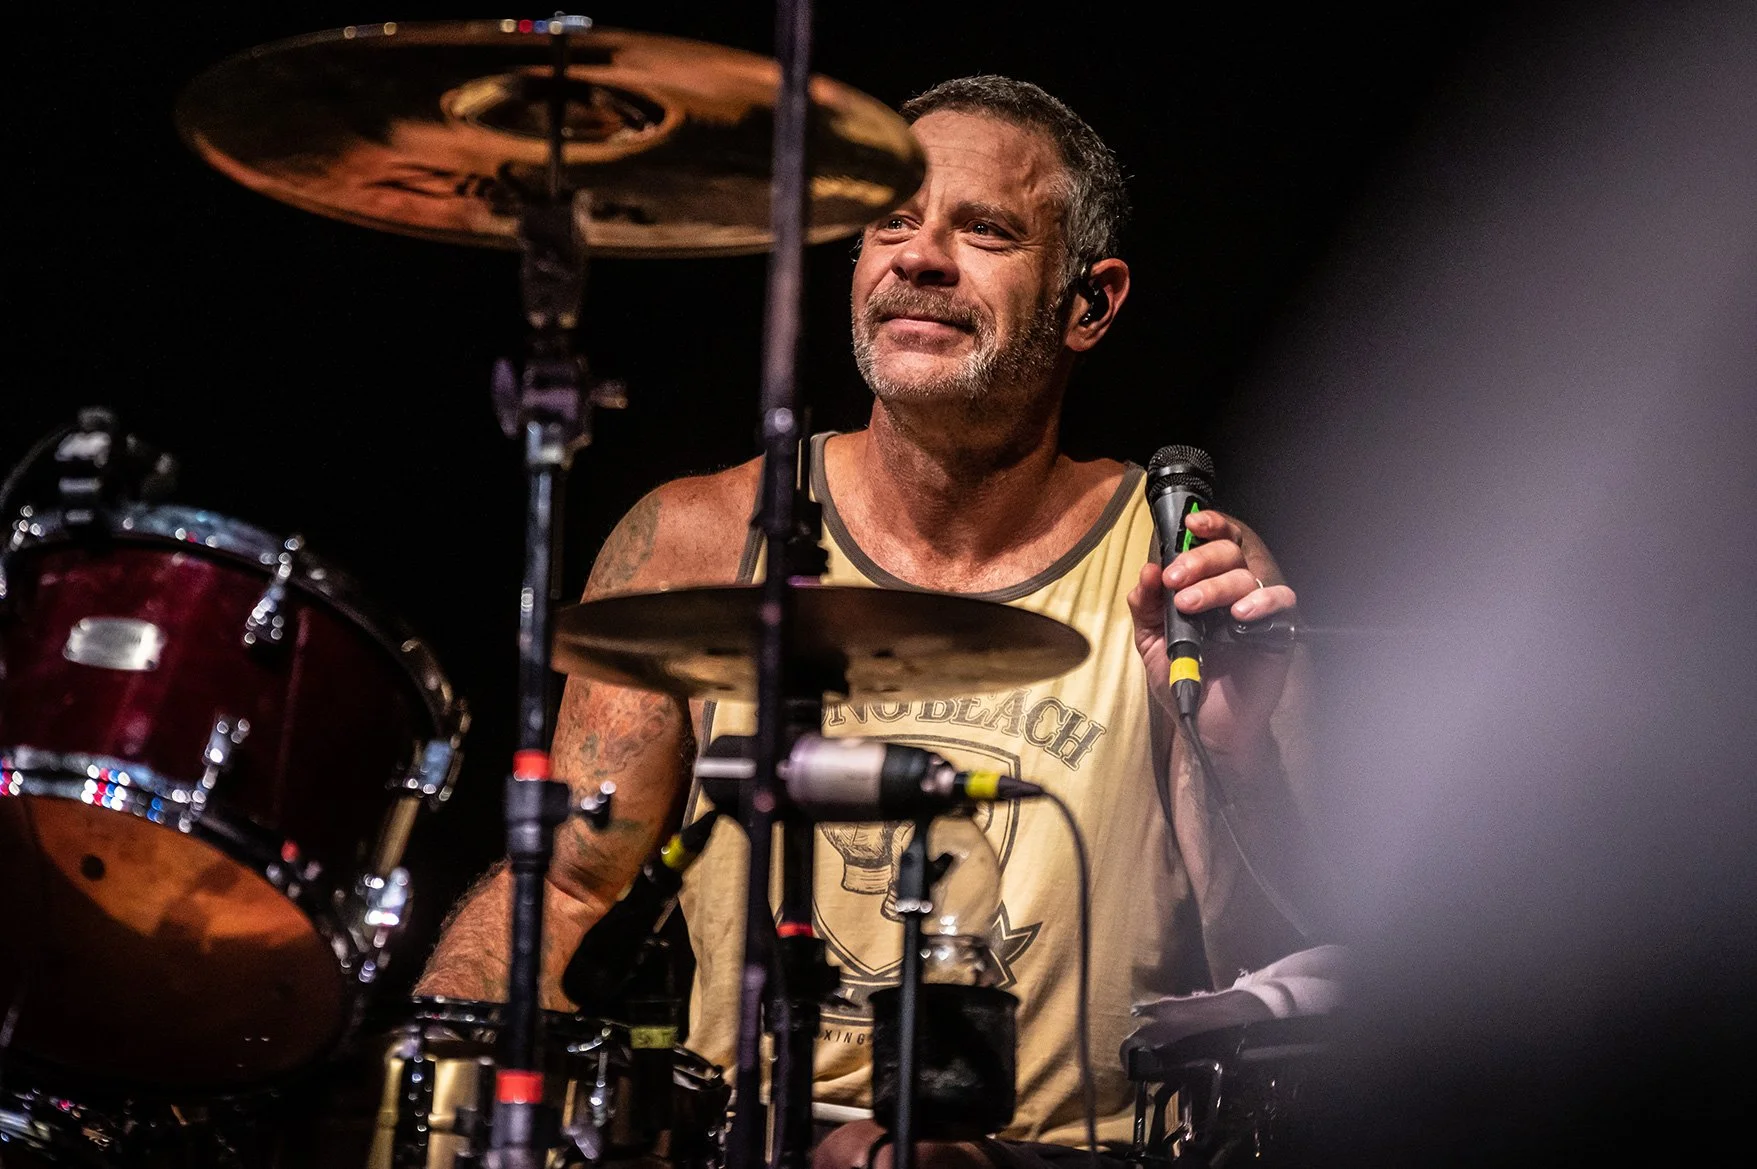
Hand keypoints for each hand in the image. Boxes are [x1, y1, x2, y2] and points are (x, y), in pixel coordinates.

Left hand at [1126, 508, 1297, 759]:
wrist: (1201, 721)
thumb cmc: (1181, 675)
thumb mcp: (1150, 639)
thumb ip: (1145, 605)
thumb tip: (1147, 572)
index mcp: (1207, 582)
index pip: (1216, 540)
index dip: (1209, 525)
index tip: (1190, 526)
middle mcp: (1235, 589)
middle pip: (1230, 551)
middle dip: (1199, 559)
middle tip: (1174, 579)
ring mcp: (1258, 608)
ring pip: (1247, 575)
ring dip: (1216, 585)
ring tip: (1189, 605)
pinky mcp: (1278, 631)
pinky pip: (1281, 601)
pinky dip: (1260, 602)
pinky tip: (1238, 615)